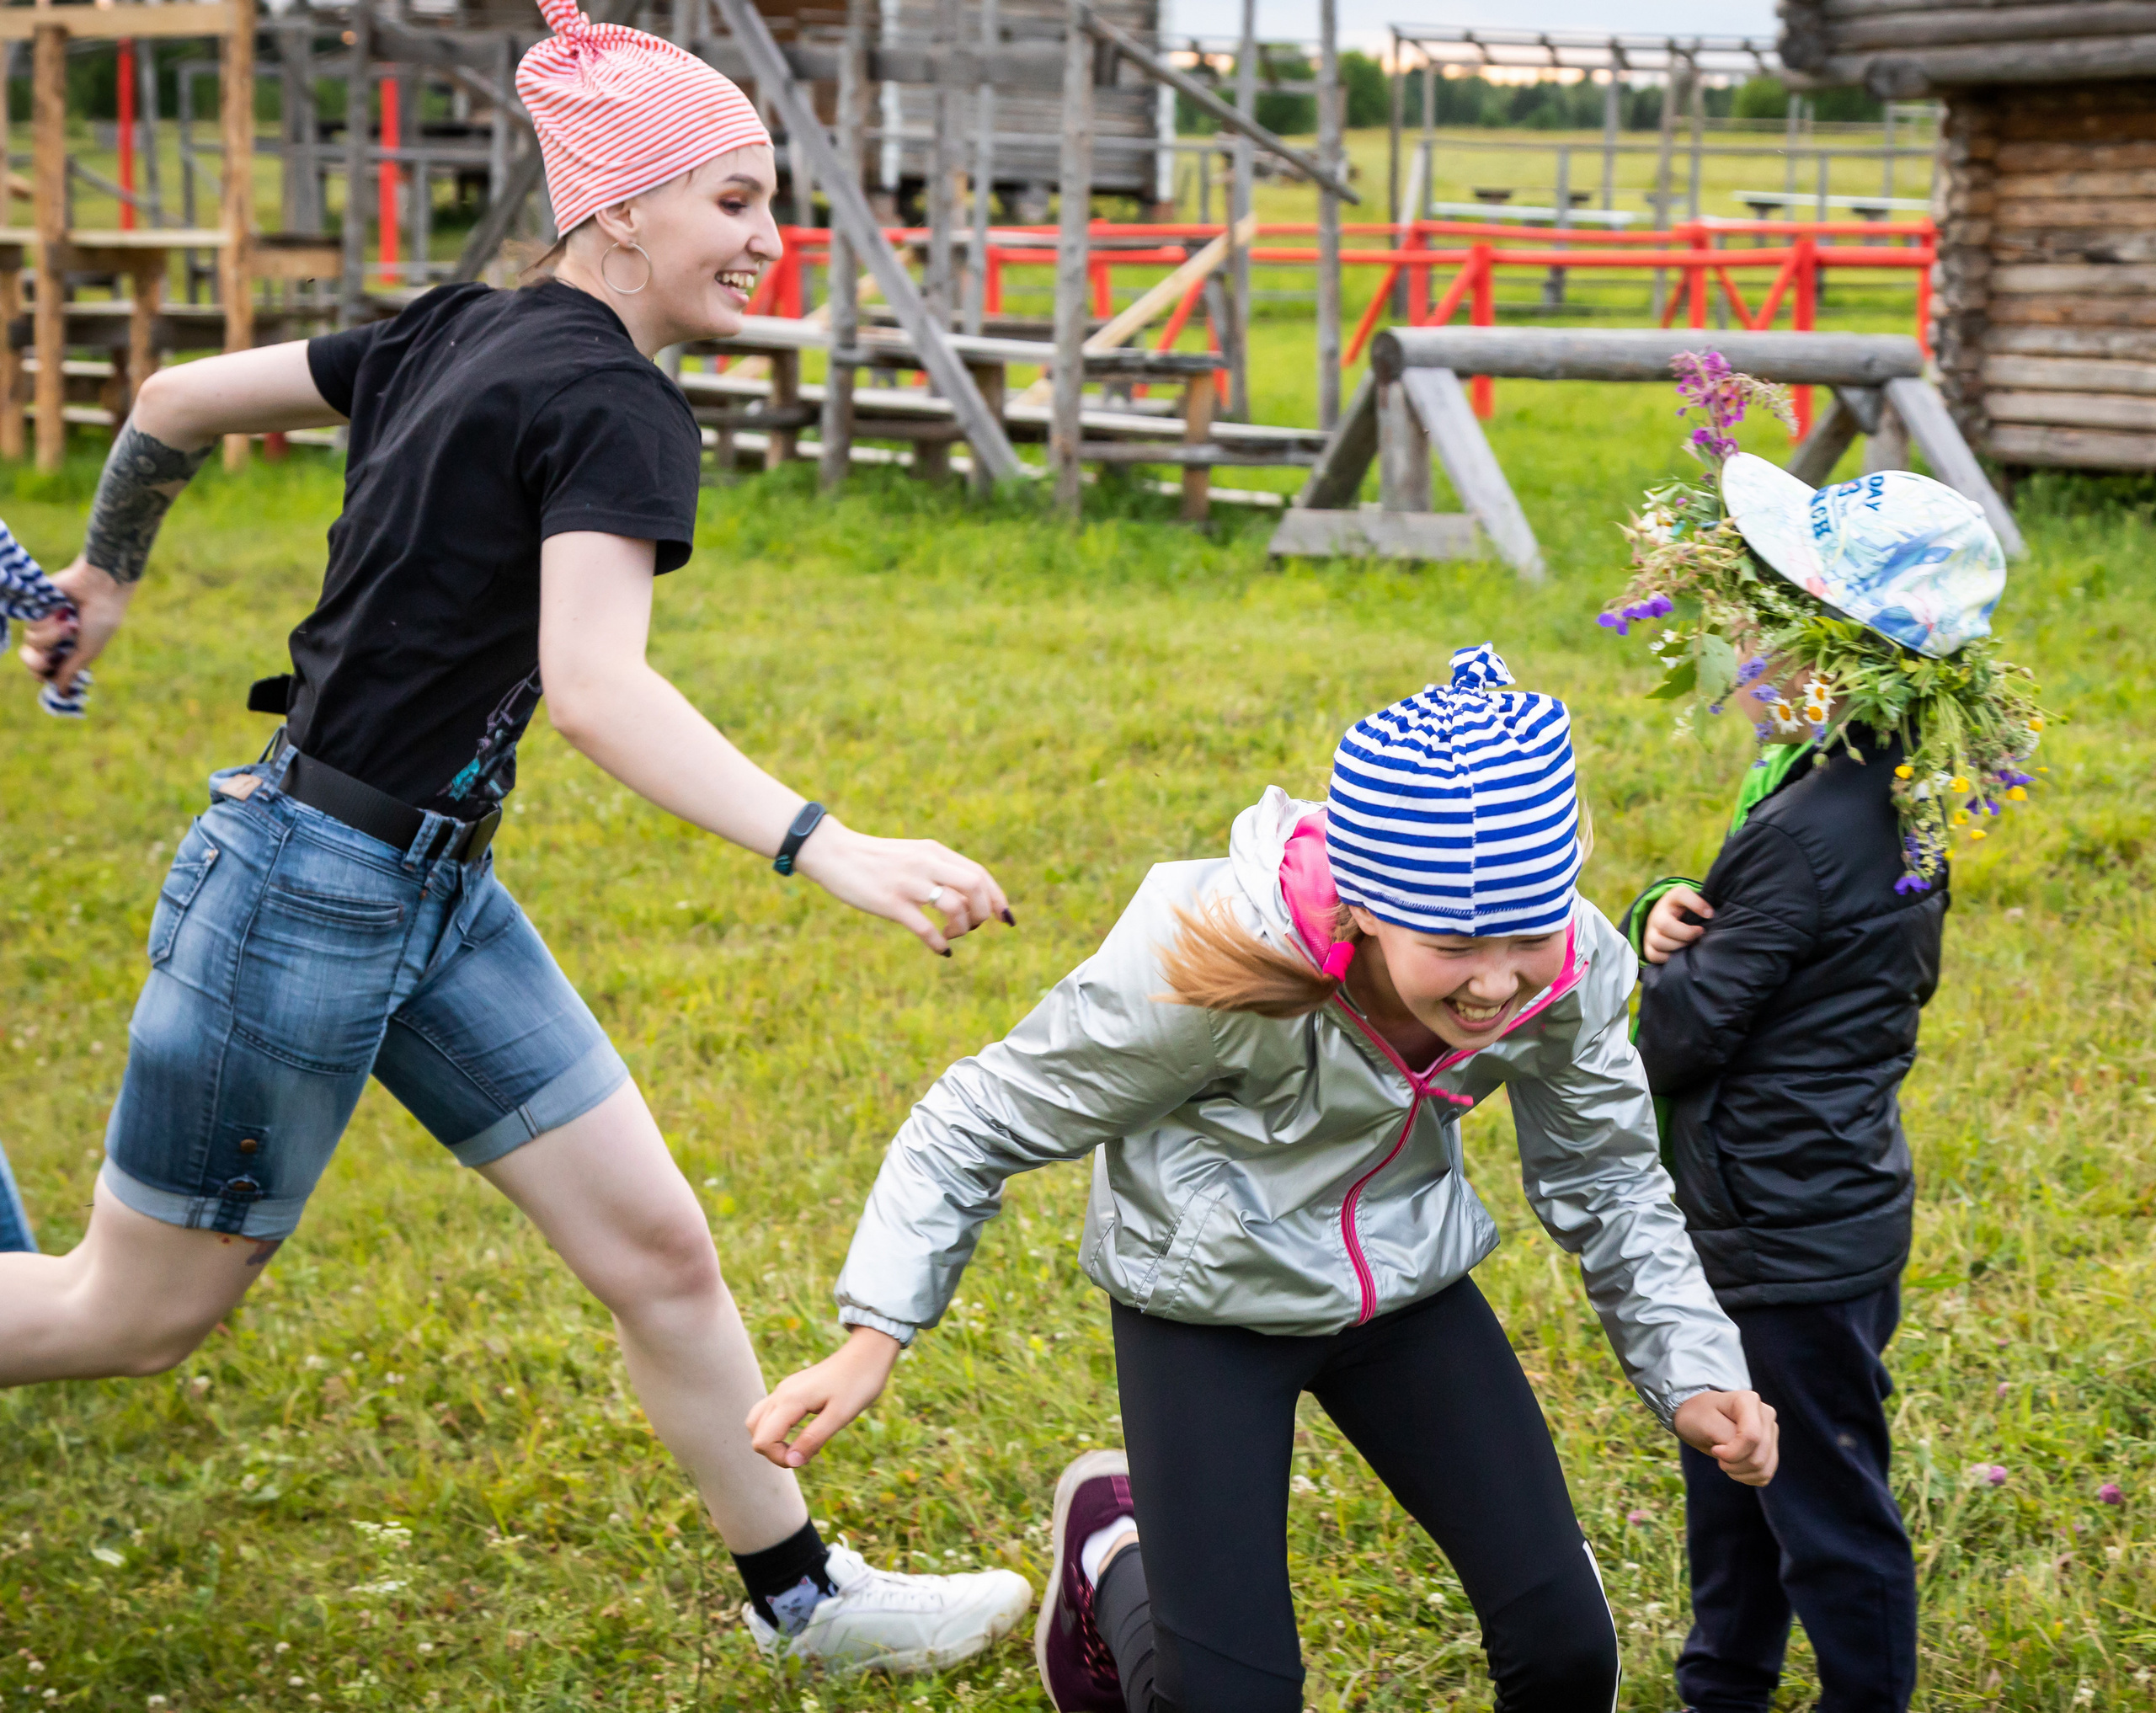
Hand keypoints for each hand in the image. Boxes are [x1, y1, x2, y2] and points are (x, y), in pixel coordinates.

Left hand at [19, 560, 130, 695]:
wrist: (100, 587)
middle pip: (30, 659)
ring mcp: (45, 623)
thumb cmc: (101, 619)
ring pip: (31, 641)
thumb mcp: (88, 651)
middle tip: (52, 655)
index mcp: (70, 651)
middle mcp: (55, 639)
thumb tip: (61, 694)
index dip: (41, 674)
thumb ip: (70, 671)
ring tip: (70, 624)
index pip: (45, 669)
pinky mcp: (37, 608)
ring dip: (52, 636)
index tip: (48, 674)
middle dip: (38, 661)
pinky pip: (30, 623)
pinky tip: (62, 611)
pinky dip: (47, 621)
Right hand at [746, 1326, 904, 1468]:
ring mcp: (786, 1389)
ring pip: (759, 1419)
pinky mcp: (793, 1389)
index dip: (778, 1457)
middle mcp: (782, 1393)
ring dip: (772, 1438)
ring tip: (801, 1445)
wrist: (868, 1354)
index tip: (805, 1459)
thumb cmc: (858, 1384)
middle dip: (773, 1450)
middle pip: (755, 1430)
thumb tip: (791, 1462)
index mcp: (790, 1400)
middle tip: (803, 1454)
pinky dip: (779, 1428)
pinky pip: (772, 1412)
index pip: (763, 1440)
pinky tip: (804, 1431)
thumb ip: (813, 1439)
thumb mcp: (840, 1416)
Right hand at [794, 818, 1013, 956]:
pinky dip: (940, 943)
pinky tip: (941, 949)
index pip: (980, 873)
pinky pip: (926, 927)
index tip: (1004, 918)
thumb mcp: (912, 856)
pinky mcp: (891, 902)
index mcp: (934, 852)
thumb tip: (965, 895)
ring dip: (962, 928)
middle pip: (976, 886)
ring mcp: (909, 883)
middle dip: (983, 913)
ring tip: (951, 935)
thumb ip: (937, 868)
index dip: (997, 898)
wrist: (834, 852)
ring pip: (956, 906)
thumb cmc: (874, 859)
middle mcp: (927, 863)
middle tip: (971, 927)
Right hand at [1642, 885, 1712, 964]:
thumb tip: (1709, 915)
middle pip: (1664, 924)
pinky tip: (1678, 953)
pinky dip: (1668, 957)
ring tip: (1689, 943)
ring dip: (1678, 946)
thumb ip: (1701, 903)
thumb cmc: (1684, 910)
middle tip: (1699, 934)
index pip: (1681, 894)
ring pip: (1658, 942)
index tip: (1710, 915)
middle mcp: (1656, 915)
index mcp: (1670, 899)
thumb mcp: (1693, 901)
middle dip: (1686, 933)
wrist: (1666, 918)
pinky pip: (1653, 956)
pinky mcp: (1648, 948)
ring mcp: (1650, 932)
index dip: (1697, 904)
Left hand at [1673, 1388, 1778, 1486]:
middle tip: (1717, 1454)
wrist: (1698, 1417)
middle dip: (1734, 1464)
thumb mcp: (1705, 1422)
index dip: (1732, 1453)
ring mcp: (1771, 1433)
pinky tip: (1734, 1466)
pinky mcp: (1771, 1449)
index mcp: (1749, 1401)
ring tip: (1725, 1461)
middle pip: (1758, 1457)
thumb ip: (1726, 1436)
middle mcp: (1766, 1415)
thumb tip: (1748, 1453)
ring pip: (1764, 1469)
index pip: (1752, 1437)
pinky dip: (1747, 1477)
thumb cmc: (1699, 1416)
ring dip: (1740, 1472)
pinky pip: (1765, 1474)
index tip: (1715, 1450)